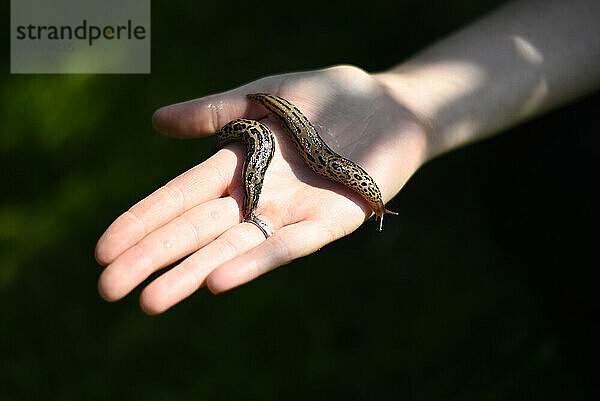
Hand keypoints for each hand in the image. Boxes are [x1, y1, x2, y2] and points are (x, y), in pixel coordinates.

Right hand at [95, 65, 428, 313]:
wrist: (387, 105)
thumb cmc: (325, 98)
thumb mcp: (263, 97)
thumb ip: (214, 112)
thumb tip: (155, 123)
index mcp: (237, 163)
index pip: (179, 196)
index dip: (143, 220)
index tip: (104, 249)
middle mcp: (257, 195)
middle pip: (197, 228)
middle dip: (153, 256)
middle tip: (108, 288)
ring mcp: (292, 212)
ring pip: (234, 246)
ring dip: (193, 272)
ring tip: (152, 301)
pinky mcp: (331, 221)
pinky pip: (290, 245)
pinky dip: (256, 262)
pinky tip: (218, 280)